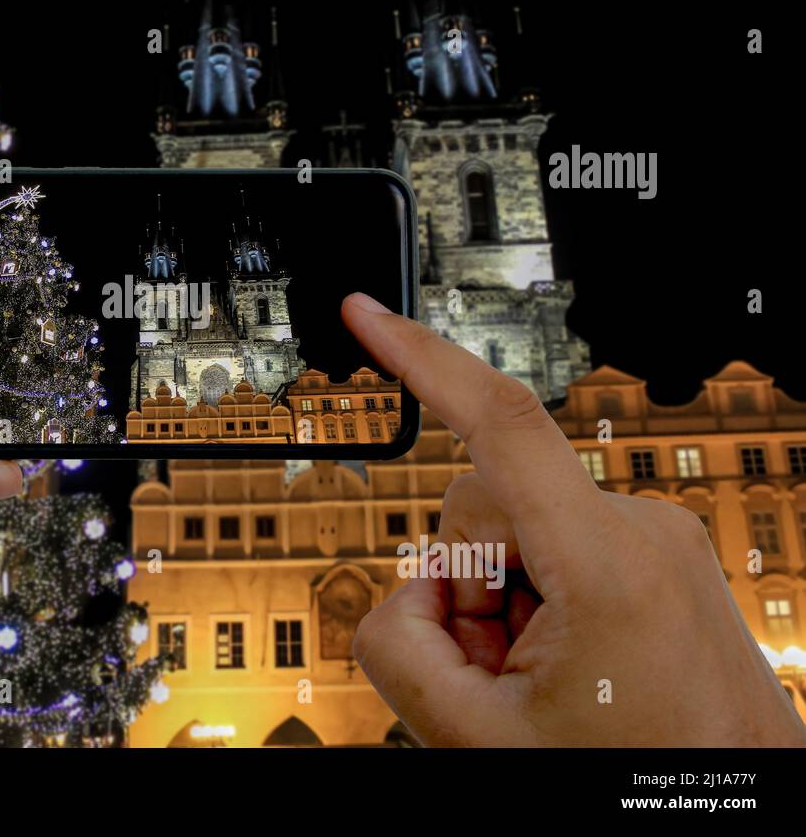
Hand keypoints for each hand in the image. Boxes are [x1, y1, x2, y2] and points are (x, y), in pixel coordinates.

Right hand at [342, 292, 805, 746]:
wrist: (733, 808)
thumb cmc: (635, 780)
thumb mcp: (476, 737)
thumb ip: (395, 648)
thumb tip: (404, 595)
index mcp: (605, 564)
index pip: (500, 422)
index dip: (420, 356)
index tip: (369, 314)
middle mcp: (639, 529)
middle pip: (483, 503)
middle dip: (462, 584)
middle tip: (494, 670)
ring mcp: (655, 539)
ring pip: (516, 528)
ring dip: (499, 599)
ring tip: (538, 678)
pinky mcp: (657, 553)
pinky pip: (557, 545)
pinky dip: (536, 598)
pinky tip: (565, 664)